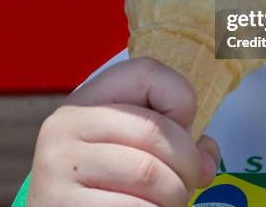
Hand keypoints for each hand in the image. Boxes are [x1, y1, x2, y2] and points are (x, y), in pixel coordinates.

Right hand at [27, 57, 220, 205]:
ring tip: (168, 201)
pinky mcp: (63, 206)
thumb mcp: (127, 144)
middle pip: (154, 130)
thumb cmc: (103, 183)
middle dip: (188, 162)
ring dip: (175, 195)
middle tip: (190, 180)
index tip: (186, 129)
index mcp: (86, 100)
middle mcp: (65, 125)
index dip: (181, 99)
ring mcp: (58, 167)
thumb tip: (207, 158)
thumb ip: (169, 136)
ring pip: (149, 174)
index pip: (146, 72)